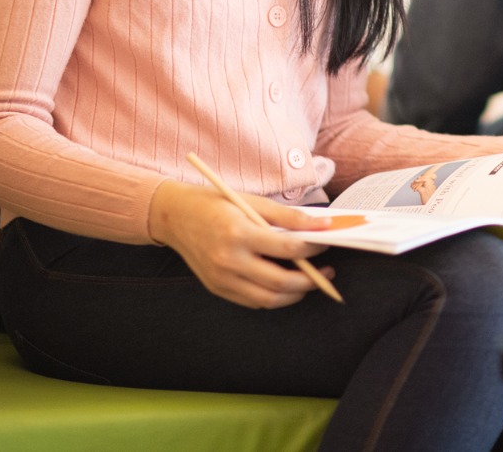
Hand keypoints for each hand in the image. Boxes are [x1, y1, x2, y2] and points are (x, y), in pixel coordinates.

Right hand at [148, 180, 338, 308]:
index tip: (327, 242)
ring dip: (296, 294)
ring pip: (268, 299)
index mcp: (239, 233)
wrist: (174, 216)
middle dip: (311, 280)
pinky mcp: (217, 288)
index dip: (314, 248)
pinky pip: (253, 301)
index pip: (287, 248)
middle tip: (328, 271)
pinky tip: (286, 284)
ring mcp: (221, 279)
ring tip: (311, 280)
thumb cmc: (216, 204)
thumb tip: (322, 226)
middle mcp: (228, 260)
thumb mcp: (253, 201)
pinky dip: (274, 296)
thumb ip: (289, 216)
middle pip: (281, 282)